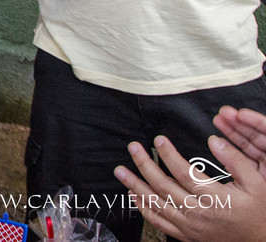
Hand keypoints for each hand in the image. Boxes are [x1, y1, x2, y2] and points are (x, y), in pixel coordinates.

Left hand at [115, 133, 265, 241]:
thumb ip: (236, 161)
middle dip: (144, 165)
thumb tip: (214, 140)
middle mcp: (199, 213)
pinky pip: (159, 222)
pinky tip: (133, 195)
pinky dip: (143, 208)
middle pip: (164, 187)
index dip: (169, 155)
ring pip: (156, 204)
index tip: (158, 139)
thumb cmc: (257, 210)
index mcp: (216, 199)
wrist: (259, 241)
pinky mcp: (185, 235)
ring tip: (120, 170)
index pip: (185, 173)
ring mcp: (190, 226)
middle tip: (132, 147)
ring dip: (135, 186)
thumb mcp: (257, 184)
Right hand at [214, 107, 265, 174]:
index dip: (256, 121)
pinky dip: (232, 150)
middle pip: (259, 137)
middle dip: (239, 124)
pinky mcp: (258, 178)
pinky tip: (221, 142)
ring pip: (249, 147)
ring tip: (218, 121)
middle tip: (224, 113)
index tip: (240, 113)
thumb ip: (236, 159)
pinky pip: (246, 159)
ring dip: (233, 133)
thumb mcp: (253, 180)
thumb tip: (215, 142)